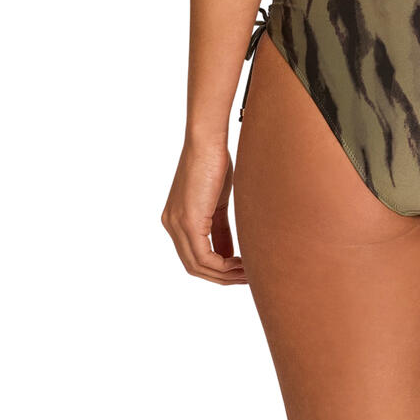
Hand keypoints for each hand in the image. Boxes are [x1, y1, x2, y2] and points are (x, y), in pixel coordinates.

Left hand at [161, 136, 246, 283]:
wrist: (207, 141)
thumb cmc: (215, 162)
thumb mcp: (217, 201)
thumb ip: (219, 228)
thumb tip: (229, 254)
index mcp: (176, 220)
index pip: (193, 256)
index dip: (216, 268)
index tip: (239, 270)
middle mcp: (171, 225)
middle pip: (194, 266)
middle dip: (221, 277)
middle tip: (246, 278)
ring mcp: (177, 225)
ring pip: (198, 266)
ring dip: (224, 274)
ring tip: (247, 273)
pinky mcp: (188, 223)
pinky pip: (204, 257)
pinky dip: (223, 265)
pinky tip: (240, 264)